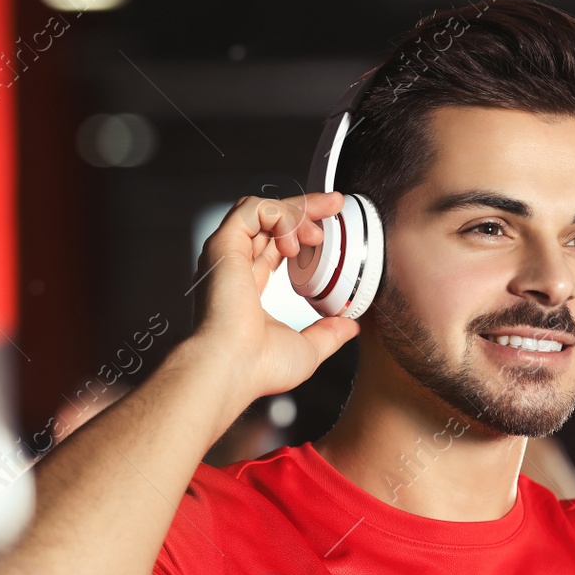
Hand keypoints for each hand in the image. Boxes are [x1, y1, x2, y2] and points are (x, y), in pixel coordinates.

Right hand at [190, 191, 359, 400]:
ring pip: (261, 209)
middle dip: (306, 209)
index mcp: (248, 289)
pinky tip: (294, 241)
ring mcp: (226, 255)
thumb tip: (351, 326)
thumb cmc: (257, 368)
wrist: (232, 369)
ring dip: (295, 213)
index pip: (275, 247)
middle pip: (269, 222)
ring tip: (315, 236)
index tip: (329, 227)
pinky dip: (279, 216)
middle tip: (335, 205)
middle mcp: (234, 268)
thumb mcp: (307, 348)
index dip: (302, 232)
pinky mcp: (223, 245)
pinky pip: (251, 209)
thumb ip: (329, 333)